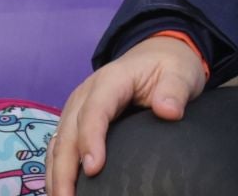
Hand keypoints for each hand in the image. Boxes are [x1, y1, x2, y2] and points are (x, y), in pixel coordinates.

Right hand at [47, 36, 207, 194]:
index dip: (91, 139)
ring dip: (56, 174)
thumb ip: (175, 90)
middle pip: (69, 133)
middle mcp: (86, 94)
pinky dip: (57, 169)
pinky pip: (60, 147)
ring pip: (58, 144)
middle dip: (65, 169)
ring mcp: (77, 109)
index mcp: (111, 80)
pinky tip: (62, 190)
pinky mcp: (75, 121)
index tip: (94, 169)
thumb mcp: (180, 72)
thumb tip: (170, 111)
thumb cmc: (169, 66)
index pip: (95, 111)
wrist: (157, 55)